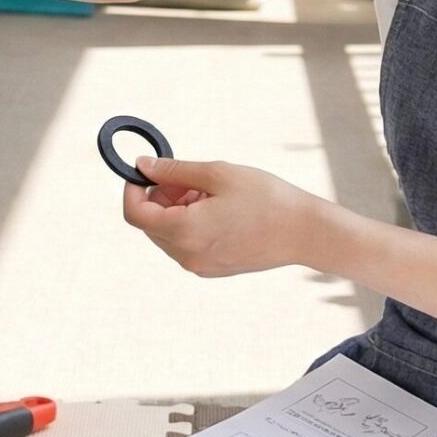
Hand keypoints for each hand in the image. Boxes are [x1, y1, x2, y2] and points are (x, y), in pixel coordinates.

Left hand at [119, 157, 335, 277]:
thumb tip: (142, 166)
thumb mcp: (217, 174)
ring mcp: (199, 266)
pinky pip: (186, 245)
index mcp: (185, 230)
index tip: (146, 171)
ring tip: (208, 191)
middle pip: (151, 224)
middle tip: (188, 178)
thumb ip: (174, 170)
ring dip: (176, 209)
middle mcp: (187, 255)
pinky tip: (217, 209)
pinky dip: (190, 224)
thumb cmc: (265, 198)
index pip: (135, 214)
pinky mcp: (212, 270)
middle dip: (159, 197)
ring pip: (168, 234)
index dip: (133, 190)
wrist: (303, 232)